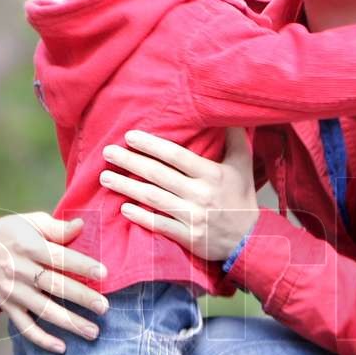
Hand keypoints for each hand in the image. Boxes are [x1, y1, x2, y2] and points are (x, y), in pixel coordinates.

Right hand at [0, 212, 109, 353]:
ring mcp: (13, 291)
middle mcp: (20, 270)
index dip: (81, 266)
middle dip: (81, 297)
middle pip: (55, 285)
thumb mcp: (31, 221)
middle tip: (104, 307)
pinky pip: (24, 326)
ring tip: (93, 332)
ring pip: (44, 310)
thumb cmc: (11, 231)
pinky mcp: (7, 305)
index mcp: (28, 246)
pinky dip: (42, 339)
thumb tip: (82, 226)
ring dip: (69, 323)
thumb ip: (56, 228)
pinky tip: (61, 348)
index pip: (59, 257)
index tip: (103, 274)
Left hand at [99, 126, 258, 261]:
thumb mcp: (243, 165)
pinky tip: (123, 208)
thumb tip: (226, 114)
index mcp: (212, 174)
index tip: (129, 136)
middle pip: (158, 175)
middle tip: (108, 152)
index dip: (151, 145)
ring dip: (126, 187)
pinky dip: (140, 216)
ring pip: (153, 198)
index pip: (175, 155)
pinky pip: (159, 225)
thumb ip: (234, 139)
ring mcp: (193, 217)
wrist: (250, 239)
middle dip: (130, 161)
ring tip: (105, 177)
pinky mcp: (188, 237)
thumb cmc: (242, 198)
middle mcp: (200, 194)